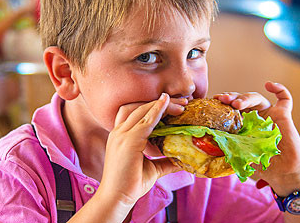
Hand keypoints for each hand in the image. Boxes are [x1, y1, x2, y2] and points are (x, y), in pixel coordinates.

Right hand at [96, 94, 183, 208]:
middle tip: (181, 101)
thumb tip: (183, 160)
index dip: (153, 105)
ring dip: (162, 104)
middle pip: (138, 106)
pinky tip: (167, 105)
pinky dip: (157, 110)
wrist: (116, 198)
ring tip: (180, 103)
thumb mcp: (152, 168)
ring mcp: (121, 134)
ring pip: (142, 110)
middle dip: (160, 101)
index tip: (172, 103)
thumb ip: (165, 161)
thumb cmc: (130, 184)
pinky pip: (145, 120)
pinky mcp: (128, 140)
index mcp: (120, 135)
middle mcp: (119, 132)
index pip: (135, 112)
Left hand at [214, 82, 299, 195]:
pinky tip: (269, 85)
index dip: (221, 104)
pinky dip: (279, 89)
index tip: (212, 102)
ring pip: (256, 98)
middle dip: (231, 98)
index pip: (229, 108)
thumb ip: (228, 147)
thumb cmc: (261, 166)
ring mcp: (268, 114)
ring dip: (245, 97)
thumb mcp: (239, 155)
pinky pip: (284, 98)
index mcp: (241, 123)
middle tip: (222, 100)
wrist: (284, 173)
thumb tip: (210, 142)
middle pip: (241, 101)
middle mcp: (254, 116)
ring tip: (236, 103)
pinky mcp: (283, 114)